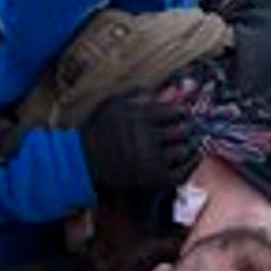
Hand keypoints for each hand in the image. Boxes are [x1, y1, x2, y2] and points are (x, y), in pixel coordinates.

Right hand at [78, 94, 197, 192]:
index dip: (180, 113)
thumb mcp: (111, 104)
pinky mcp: (154, 180)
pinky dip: (188, 166)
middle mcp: (149, 138)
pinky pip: (182, 172)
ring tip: (183, 145)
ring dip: (185, 147)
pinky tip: (188, 161)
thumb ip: (135, 94)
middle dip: (184, 129)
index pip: (176, 112)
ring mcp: (153, 160)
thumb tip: (157, 90)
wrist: (82, 164)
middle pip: (183, 130)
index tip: (180, 116)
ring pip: (184, 150)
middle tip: (184, 131)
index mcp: (142, 117)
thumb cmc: (97, 131)